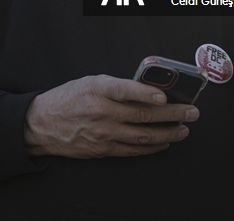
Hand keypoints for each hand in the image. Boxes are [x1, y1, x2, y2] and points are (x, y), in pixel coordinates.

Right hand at [24, 75, 197, 158]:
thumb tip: (146, 90)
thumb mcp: (89, 82)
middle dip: (172, 114)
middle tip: (191, 113)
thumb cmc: (68, 99)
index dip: (145, 93)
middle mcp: (102, 112)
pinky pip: (133, 150)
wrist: (42, 124)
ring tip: (183, 130)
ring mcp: (104, 133)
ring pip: (143, 136)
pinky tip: (163, 143)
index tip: (164, 95)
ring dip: (168, 133)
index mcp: (98, 90)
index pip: (125, 90)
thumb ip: (115, 86)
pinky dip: (151, 148)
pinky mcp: (103, 149)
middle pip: (143, 115)